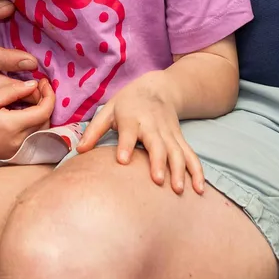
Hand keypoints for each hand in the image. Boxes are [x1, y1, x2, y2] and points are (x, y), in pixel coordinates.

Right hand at [0, 78, 57, 163]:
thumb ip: (13, 91)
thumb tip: (34, 85)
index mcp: (12, 126)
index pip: (44, 111)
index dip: (49, 95)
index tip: (43, 82)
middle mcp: (18, 142)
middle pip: (46, 121)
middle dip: (46, 103)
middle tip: (38, 88)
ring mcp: (17, 151)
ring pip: (42, 131)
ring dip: (41, 114)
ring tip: (31, 99)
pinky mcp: (14, 156)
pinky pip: (32, 139)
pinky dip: (34, 125)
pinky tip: (25, 114)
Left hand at [77, 73, 205, 193]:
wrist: (159, 87)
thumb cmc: (128, 103)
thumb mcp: (108, 110)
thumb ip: (94, 130)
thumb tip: (80, 150)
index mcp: (132, 118)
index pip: (129, 132)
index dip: (126, 145)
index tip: (123, 161)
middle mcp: (153, 126)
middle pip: (158, 144)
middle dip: (159, 162)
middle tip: (158, 180)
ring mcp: (169, 134)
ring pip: (177, 152)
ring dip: (180, 170)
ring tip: (179, 190)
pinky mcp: (180, 140)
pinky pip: (190, 155)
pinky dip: (197, 171)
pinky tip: (199, 189)